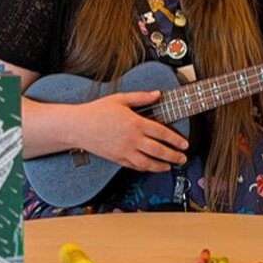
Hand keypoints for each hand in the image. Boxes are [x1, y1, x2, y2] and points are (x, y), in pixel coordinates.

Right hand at [71, 91, 188, 171]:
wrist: (78, 126)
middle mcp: (132, 139)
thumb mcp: (120, 99)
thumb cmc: (97, 111)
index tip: (184, 143)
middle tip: (182, 158)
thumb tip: (157, 94)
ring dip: (161, 166)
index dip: (175, 139)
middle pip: (158, 150)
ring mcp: (124, 151)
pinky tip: (151, 167)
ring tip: (170, 166)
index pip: (161, 133)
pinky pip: (135, 166)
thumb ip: (141, 97)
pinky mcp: (117, 158)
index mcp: (135, 123)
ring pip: (148, 162)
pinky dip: (145, 168)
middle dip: (173, 156)